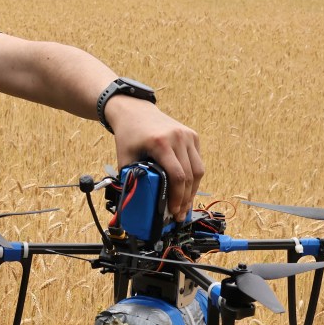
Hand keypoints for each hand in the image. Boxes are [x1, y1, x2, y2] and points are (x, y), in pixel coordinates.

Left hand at [110, 100, 203, 221]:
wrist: (135, 111)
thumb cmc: (129, 135)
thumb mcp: (125, 157)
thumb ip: (131, 178)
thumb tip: (135, 203)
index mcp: (161, 143)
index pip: (176, 176)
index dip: (177, 197)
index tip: (173, 211)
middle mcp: (178, 137)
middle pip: (189, 175)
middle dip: (186, 198)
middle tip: (179, 214)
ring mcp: (187, 135)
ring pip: (198, 170)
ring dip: (192, 190)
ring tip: (185, 205)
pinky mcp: (192, 135)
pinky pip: (197, 161)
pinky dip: (194, 177)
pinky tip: (187, 189)